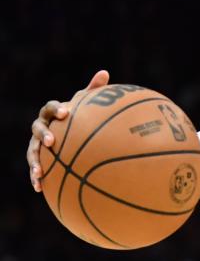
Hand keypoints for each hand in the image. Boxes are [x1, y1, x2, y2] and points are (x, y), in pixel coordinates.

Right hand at [28, 70, 109, 191]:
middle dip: (44, 135)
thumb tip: (105, 72)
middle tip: (53, 142)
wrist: (68, 134)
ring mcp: (37, 143)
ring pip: (32, 151)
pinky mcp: (38, 158)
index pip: (51, 108)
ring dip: (34, 161)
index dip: (57, 109)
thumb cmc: (78, 118)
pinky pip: (35, 168)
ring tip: (39, 172)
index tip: (66, 112)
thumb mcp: (85, 105)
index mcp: (52, 113)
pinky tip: (39, 187)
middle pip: (38, 129)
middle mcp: (41, 127)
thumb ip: (92, 91)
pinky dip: (35, 177)